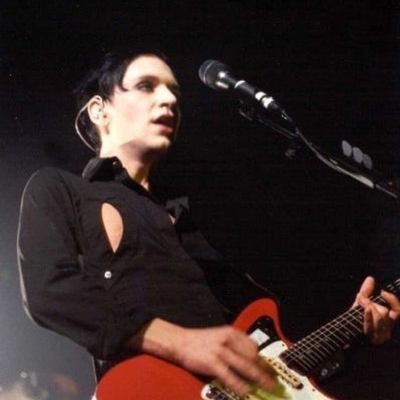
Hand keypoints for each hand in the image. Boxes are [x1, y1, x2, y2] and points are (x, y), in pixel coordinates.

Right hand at [129, 319, 276, 396]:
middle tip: (274, 381)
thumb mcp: (220, 337)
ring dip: (259, 379)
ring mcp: (221, 351)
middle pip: (253, 356)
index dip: (263, 359)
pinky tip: (246, 392)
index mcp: (231, 332)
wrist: (180, 342)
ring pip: (245, 366)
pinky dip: (240, 385)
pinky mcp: (212, 362)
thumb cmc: (201, 341)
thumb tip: (251, 361)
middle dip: (265, 370)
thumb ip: (234, 346)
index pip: (253, 347)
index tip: (270, 369)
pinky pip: (230, 376)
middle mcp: (228, 339)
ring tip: (267, 387)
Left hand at [354, 276, 399, 343]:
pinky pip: (371, 326)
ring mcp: (379, 338)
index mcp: (388, 322)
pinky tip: (365, 309)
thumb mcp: (360, 305)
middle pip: (385, 312)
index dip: (393, 300)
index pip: (399, 311)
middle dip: (372, 302)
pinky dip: (368, 316)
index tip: (382, 292)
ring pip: (379, 317)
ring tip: (359, 304)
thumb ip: (366, 292)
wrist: (343, 335)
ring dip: (367, 307)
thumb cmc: (354, 320)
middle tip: (361, 298)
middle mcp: (386, 331)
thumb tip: (370, 278)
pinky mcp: (370, 340)